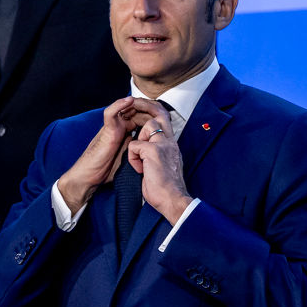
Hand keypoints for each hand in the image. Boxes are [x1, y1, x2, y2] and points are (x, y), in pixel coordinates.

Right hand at [57, 97, 163, 212]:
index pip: (142, 118)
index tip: (166, 117)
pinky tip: (129, 100)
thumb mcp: (129, 158)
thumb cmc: (106, 170)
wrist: (90, 178)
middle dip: (149, 107)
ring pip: (125, 108)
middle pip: (136, 110)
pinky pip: (111, 113)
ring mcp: (112, 127)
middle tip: (160, 107)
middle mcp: (119, 127)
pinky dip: (119, 105)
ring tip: (148, 100)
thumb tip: (152, 149)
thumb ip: (138, 150)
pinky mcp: (105, 130)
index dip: (153, 115)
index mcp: (126, 132)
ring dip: (137, 102)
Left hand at [127, 103, 191, 223]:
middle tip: (134, 106)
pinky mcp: (154, 151)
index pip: (165, 119)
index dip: (153, 113)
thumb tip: (149, 152)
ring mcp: (163, 145)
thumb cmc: (166, 189)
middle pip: (161, 113)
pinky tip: (140, 170)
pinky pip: (135, 146)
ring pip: (148, 126)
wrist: (172, 200)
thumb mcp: (165, 166)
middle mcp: (170, 142)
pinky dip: (133, 159)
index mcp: (172, 145)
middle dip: (146, 106)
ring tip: (141, 160)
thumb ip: (160, 154)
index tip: (142, 112)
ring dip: (139, 141)